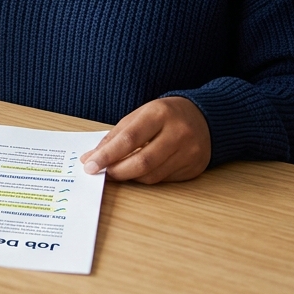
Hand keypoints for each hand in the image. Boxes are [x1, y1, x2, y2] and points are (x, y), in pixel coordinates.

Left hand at [80, 97, 210, 183]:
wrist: (204, 117)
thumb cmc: (165, 115)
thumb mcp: (139, 116)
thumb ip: (115, 137)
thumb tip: (90, 158)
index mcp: (160, 113)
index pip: (129, 139)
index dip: (107, 155)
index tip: (89, 165)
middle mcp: (178, 132)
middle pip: (142, 162)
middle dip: (117, 171)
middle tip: (101, 173)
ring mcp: (189, 152)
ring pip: (152, 175)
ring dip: (130, 176)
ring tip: (117, 171)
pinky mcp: (194, 167)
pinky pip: (163, 179)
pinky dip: (146, 177)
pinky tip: (139, 171)